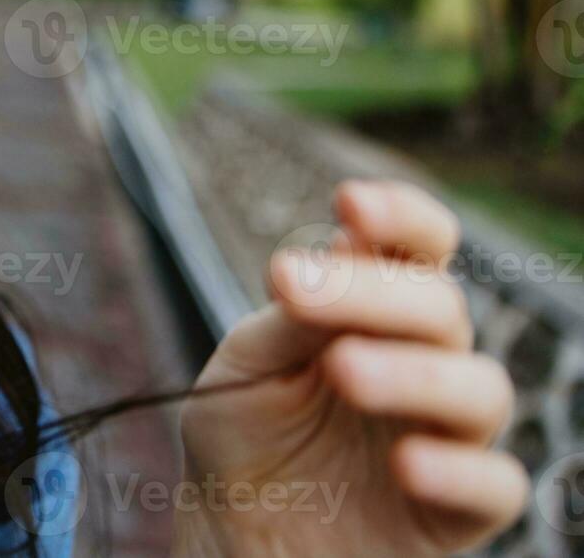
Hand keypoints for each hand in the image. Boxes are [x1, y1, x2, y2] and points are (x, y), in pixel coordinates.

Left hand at [172, 179, 527, 556]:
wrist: (232, 527)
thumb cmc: (245, 429)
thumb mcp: (249, 360)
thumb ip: (293, 315)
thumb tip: (326, 257)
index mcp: (376, 311)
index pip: (416, 247)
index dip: (399, 217)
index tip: (348, 202)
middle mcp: (425, 360)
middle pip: (440, 307)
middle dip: (373, 292)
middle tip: (293, 289)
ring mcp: (446, 433)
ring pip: (480, 389)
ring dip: (414, 373)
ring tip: (342, 369)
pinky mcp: (456, 509)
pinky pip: (495, 486)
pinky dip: (459, 471)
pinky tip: (405, 463)